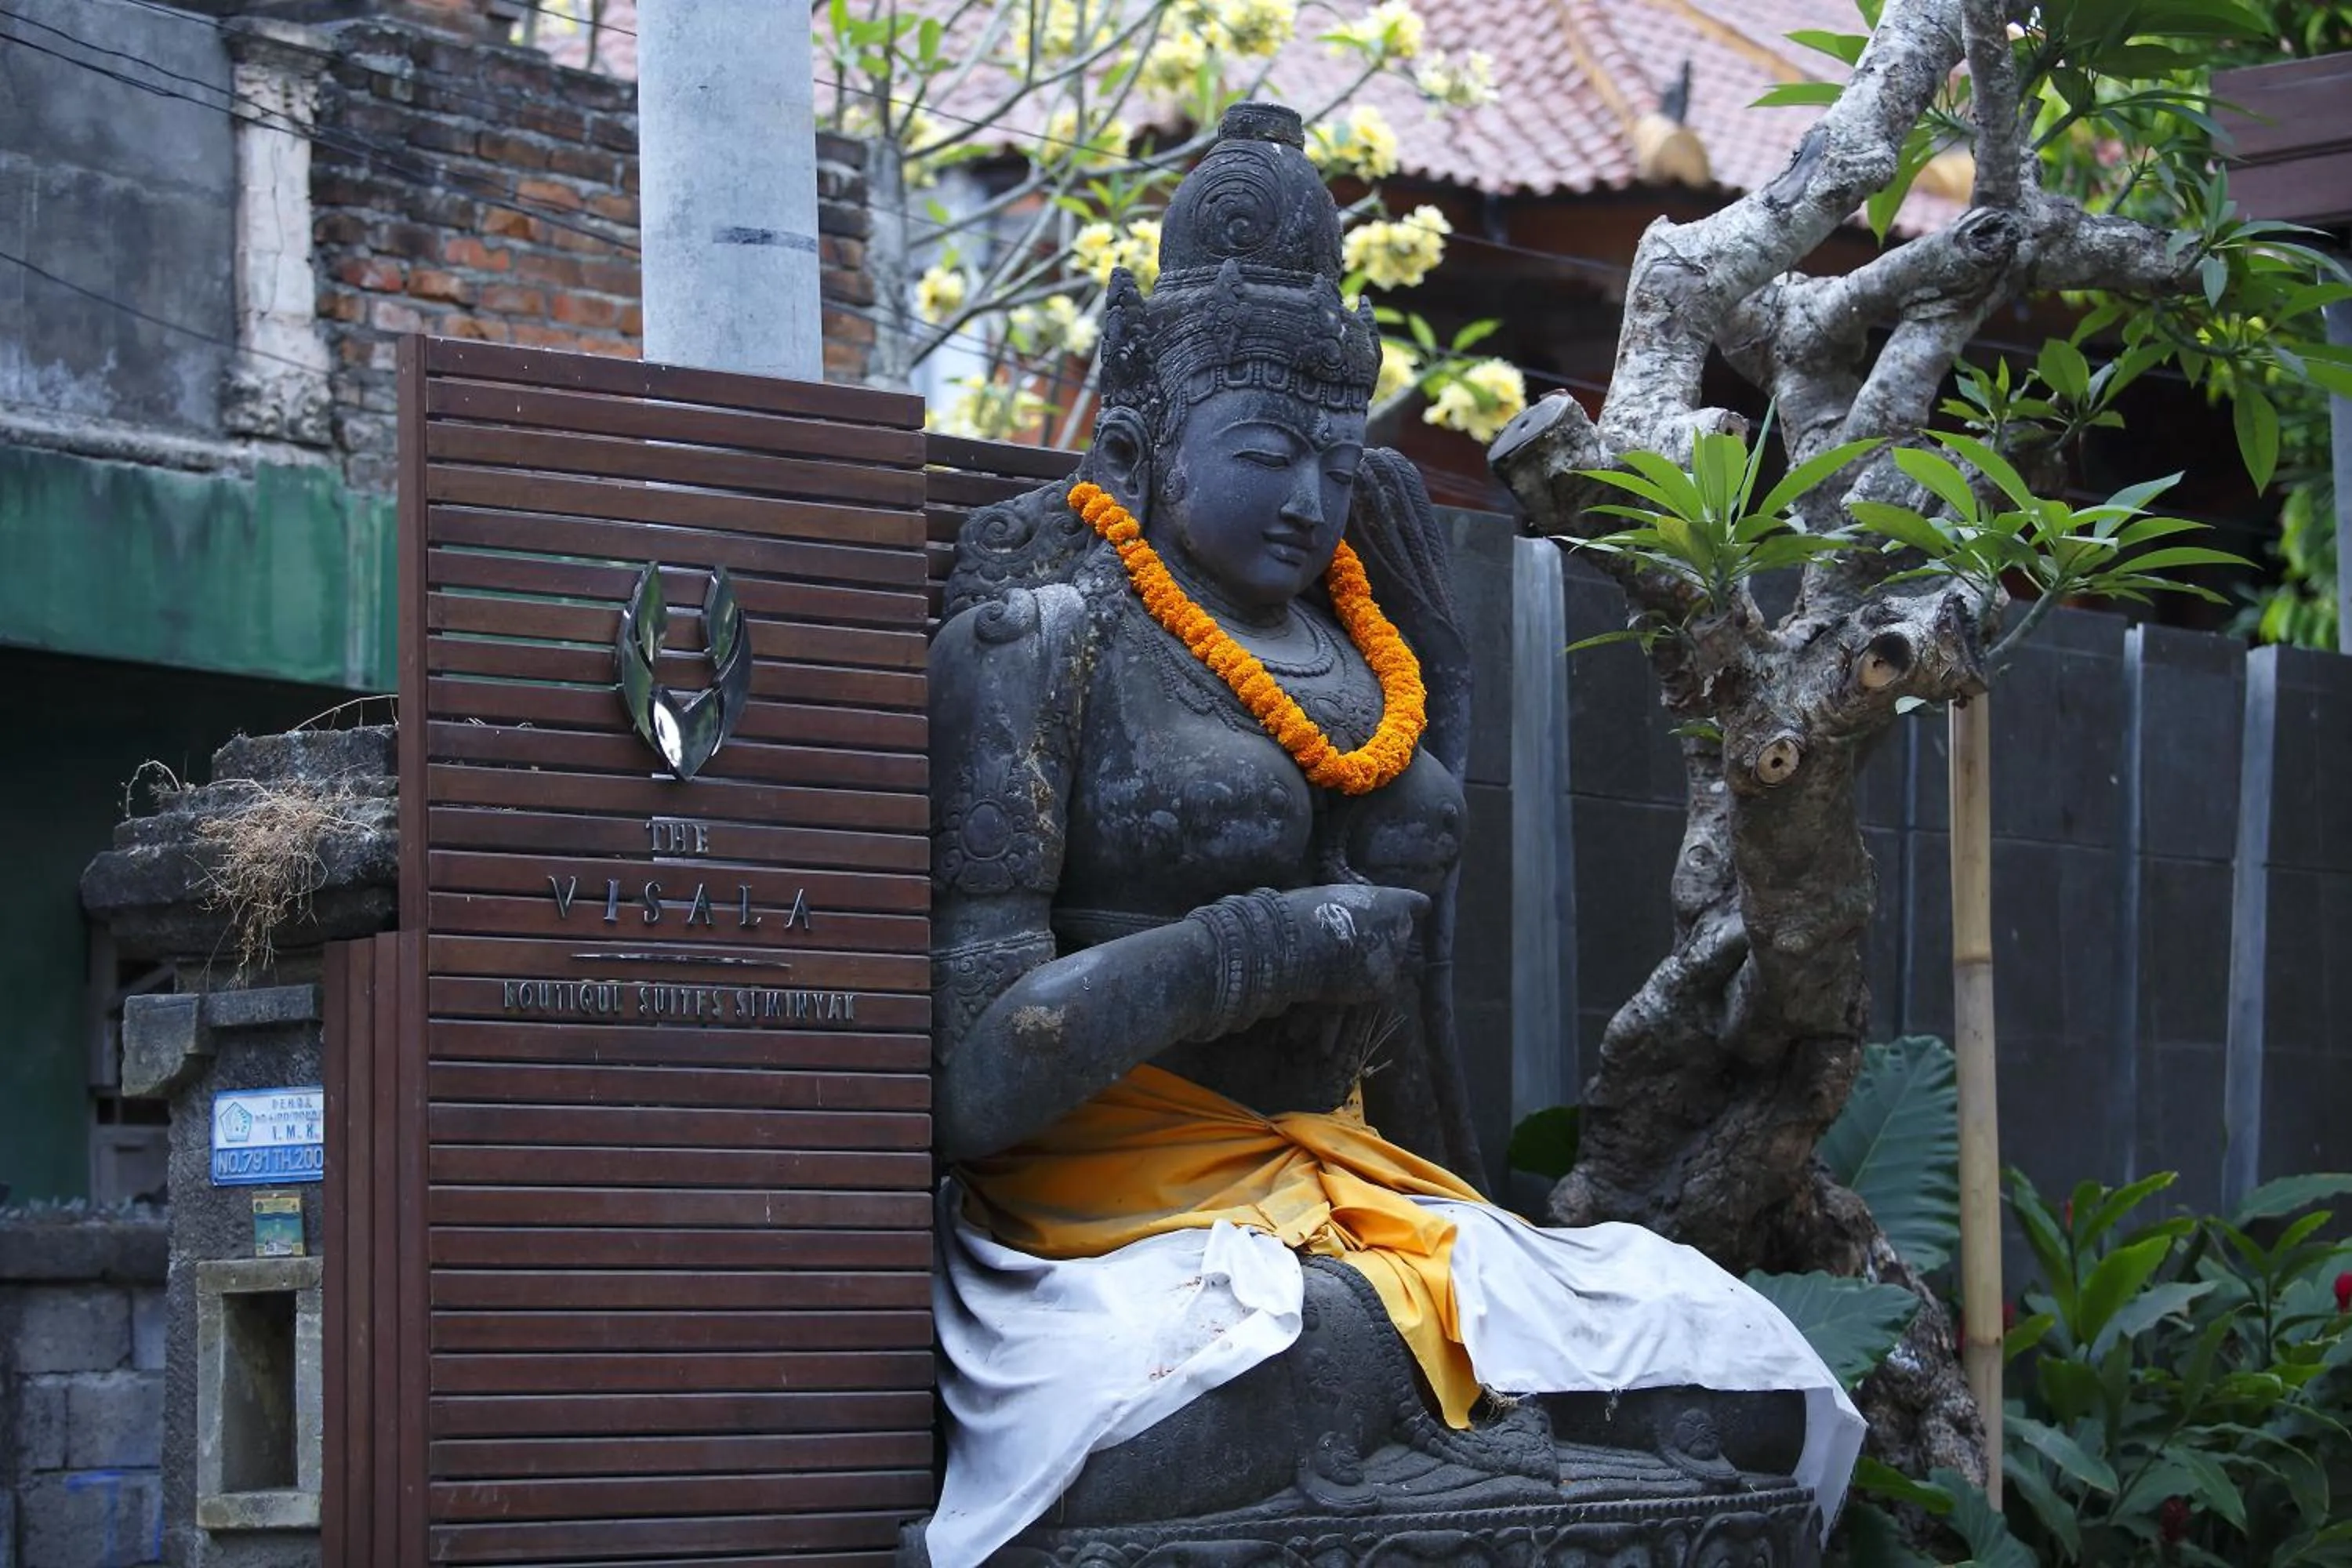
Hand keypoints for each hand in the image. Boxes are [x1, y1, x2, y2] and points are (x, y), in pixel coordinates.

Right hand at [1282, 883, 1427, 1005]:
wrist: (1297, 944)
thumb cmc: (1308, 910)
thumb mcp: (1336, 894)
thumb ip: (1357, 905)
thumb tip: (1354, 911)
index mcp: (1394, 902)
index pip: (1419, 905)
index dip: (1408, 910)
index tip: (1396, 915)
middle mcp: (1402, 930)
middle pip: (1403, 936)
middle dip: (1385, 939)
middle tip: (1359, 942)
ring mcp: (1395, 959)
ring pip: (1393, 963)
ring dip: (1377, 963)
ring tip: (1347, 965)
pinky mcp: (1383, 986)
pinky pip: (1381, 986)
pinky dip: (1367, 986)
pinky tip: (1344, 981)